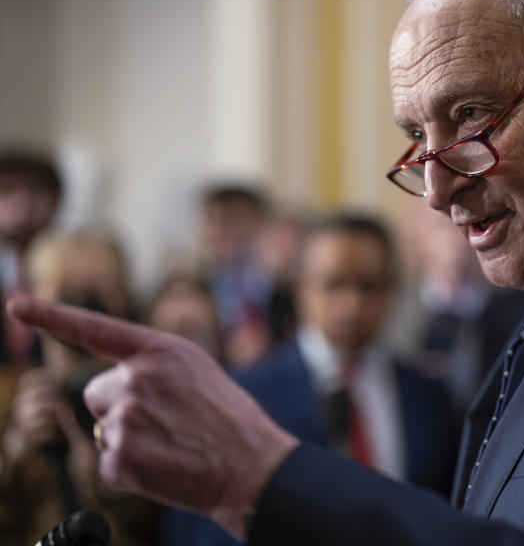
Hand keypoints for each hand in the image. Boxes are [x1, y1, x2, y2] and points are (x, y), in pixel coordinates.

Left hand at [6, 296, 298, 538]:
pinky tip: (165, 465)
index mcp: (160, 350)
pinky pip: (108, 460)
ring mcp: (126, 418)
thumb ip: (152, 366)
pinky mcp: (120, 458)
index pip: (94, 329)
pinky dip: (131, 468)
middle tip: (164, 422)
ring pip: (104, 427)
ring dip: (129, 438)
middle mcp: (138, 378)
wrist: (251, 465)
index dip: (51, 316)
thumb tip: (109, 389)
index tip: (16, 305)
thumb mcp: (196, 372)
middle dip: (120, 406)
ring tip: (172, 444)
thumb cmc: (228, 418)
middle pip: (97, 392)